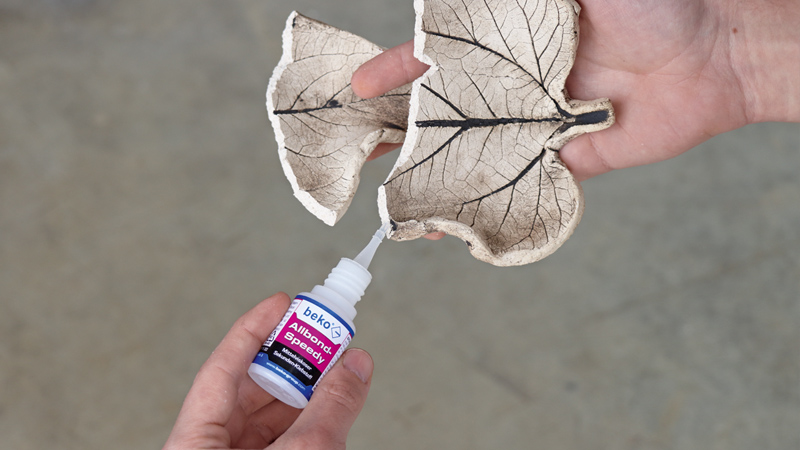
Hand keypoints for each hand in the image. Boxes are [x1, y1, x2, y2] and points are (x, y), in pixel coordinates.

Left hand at [163, 293, 373, 449]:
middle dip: (290, 362)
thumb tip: (355, 364)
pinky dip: (307, 422)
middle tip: (321, 337)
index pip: (220, 368)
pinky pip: (280, 440)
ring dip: (304, 394)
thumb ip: (330, 407)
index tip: (281, 302)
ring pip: (266, 417)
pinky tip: (330, 409)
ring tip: (335, 372)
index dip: (254, 329)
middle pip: (247, 390)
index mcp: (193, 443)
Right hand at [352, 0, 799, 180]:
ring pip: (477, 154)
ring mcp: (542, 122)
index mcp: (511, 36)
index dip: (397, 70)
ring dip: (436, 177)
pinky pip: (526, 187)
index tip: (360, 86)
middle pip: (449, 109)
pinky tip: (455, 224)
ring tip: (397, 201)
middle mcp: (520, 81)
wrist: (717, 50)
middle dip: (403, 130)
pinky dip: (490, 208)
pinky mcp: (573, 159)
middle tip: (360, 153)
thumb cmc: (650, 0)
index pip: (439, 55)